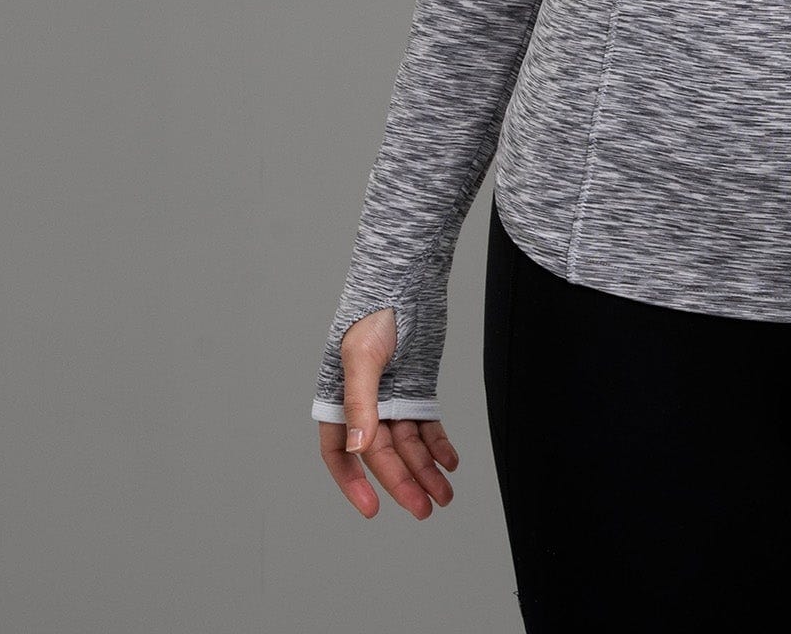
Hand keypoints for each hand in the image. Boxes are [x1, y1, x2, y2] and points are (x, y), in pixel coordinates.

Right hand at [316, 306, 460, 518]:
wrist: (407, 282)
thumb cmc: (373, 313)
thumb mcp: (362, 357)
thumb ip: (360, 403)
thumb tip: (358, 448)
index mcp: (339, 400)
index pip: (340, 453)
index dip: (353, 483)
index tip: (373, 508)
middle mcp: (365, 406)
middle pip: (382, 455)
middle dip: (402, 483)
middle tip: (424, 508)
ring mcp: (393, 399)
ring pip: (408, 445)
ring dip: (425, 470)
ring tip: (444, 495)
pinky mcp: (417, 390)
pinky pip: (426, 426)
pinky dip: (438, 445)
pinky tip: (451, 463)